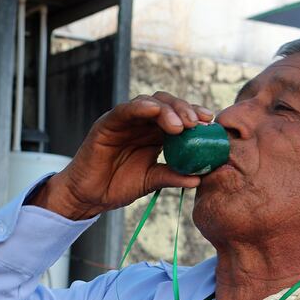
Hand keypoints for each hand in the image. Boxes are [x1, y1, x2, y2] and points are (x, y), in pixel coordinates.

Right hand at [30, 92, 213, 219]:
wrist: (89, 196)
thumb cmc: (117, 187)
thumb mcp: (151, 181)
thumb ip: (173, 175)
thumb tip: (199, 179)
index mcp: (153, 134)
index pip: (178, 117)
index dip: (195, 116)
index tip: (210, 123)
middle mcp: (141, 123)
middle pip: (167, 104)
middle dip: (185, 109)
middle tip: (198, 122)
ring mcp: (124, 121)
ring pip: (150, 102)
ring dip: (168, 109)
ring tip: (181, 125)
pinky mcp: (108, 123)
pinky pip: (126, 109)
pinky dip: (141, 107)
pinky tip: (155, 110)